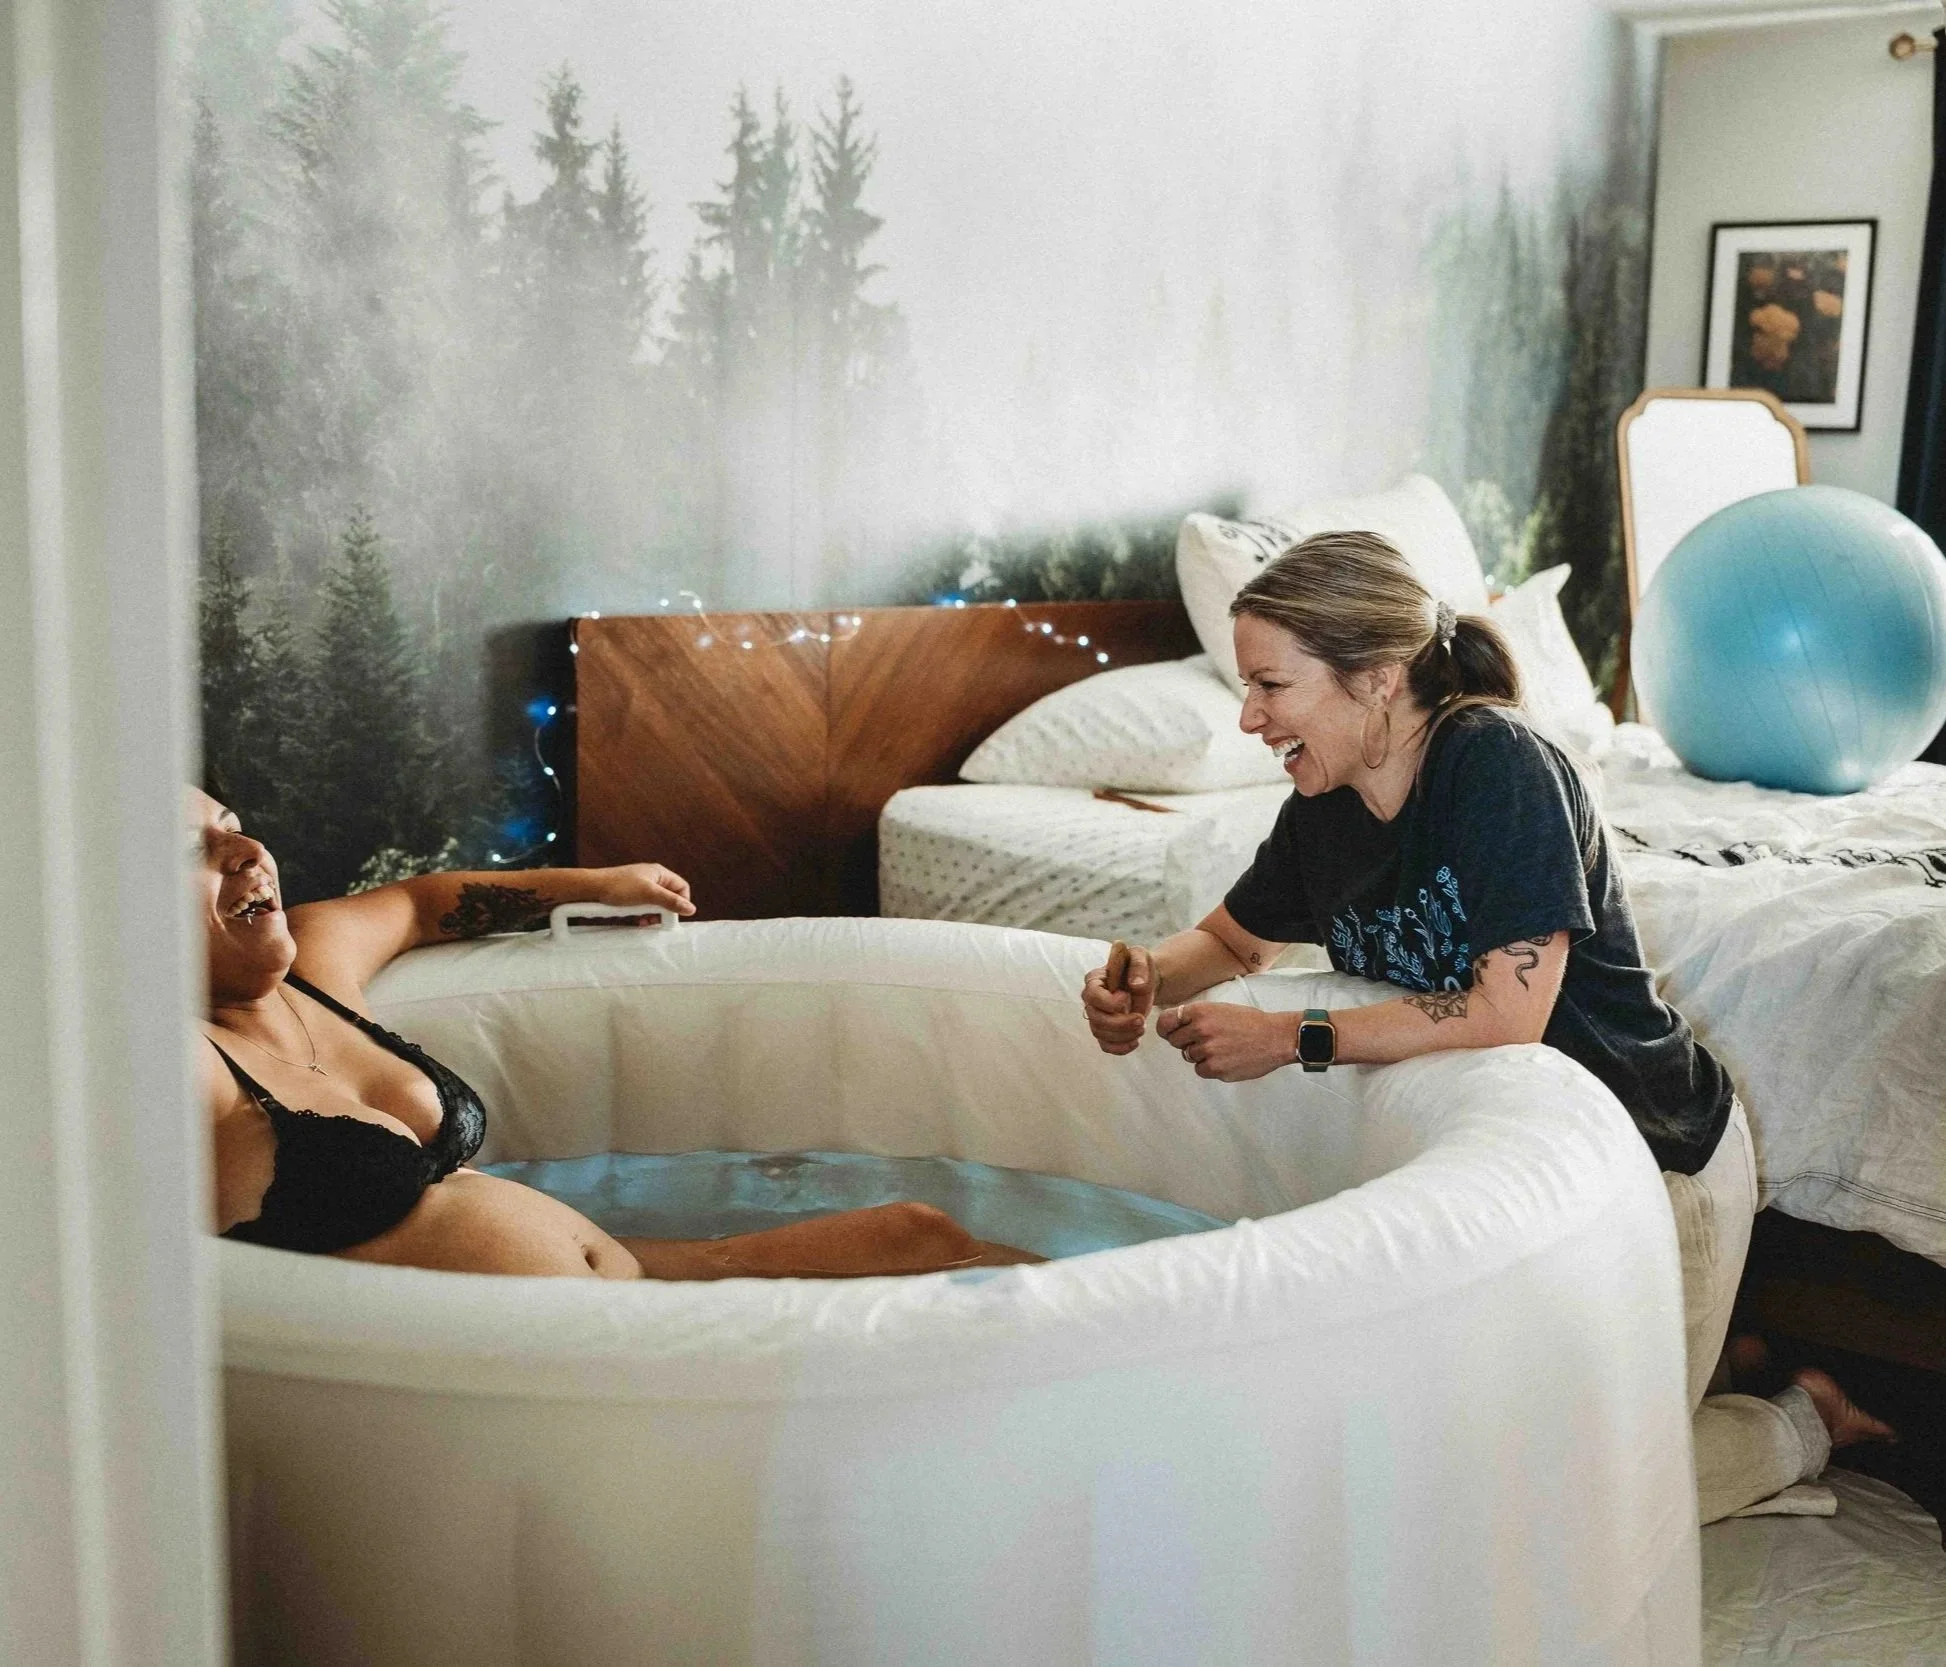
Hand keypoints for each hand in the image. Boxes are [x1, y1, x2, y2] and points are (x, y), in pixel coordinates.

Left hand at [593, 862, 695, 917]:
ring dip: (652, 915)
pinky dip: (642, 915)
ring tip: (644, 921)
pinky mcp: (631, 896)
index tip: (673, 916)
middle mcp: (653, 879)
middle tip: (655, 921)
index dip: (681, 902)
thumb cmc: (619, 886)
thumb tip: (691, 909)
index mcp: (660, 874)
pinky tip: (636, 919)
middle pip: (669, 898)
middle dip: (664, 912)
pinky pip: (644, 907)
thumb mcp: (648, 894)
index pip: (682, 888)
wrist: (592, 888)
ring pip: (656, 905)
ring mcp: (642, 887)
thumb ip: (670, 901)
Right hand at [1080, 943, 1157, 1053]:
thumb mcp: (1141, 957)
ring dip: (1123, 1036)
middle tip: (1141, 1020)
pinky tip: (1135, 1042)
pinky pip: (1105, 1045)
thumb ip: (1138, 965)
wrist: (1144, 981)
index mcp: (1095, 980)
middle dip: (1119, 1023)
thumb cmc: (1139, 967)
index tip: (1127, 997)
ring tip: (1142, 1028)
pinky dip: (1120, 1048)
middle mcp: (1091, 1000)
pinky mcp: (1106, 1030)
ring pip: (1100, 1033)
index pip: (1092, 995)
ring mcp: (1097, 1016)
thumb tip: (1135, 985)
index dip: (1109, 1002)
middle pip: (1095, 1018)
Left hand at [1156, 1002, 1294, 1080]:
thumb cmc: (1249, 1021)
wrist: (1275, 1037)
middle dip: (1186, 1042)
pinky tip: (1226, 1059)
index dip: (1165, 1029)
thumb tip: (1174, 1025)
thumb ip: (1196, 1016)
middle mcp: (1200, 1030)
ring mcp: (1208, 1051)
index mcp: (1200, 1012)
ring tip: (1222, 1048)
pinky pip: (1200, 1070)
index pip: (1165, 1022)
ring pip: (1189, 1057)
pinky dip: (1210, 1068)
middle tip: (1206, 1040)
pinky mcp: (1216, 1069)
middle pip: (1175, 1042)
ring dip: (1200, 1055)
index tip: (1168, 1032)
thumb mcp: (1219, 1008)